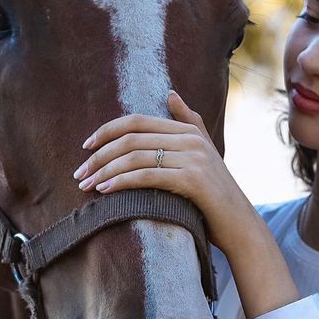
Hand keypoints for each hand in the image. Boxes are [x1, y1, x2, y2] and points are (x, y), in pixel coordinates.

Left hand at [73, 90, 253, 252]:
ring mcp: (193, 158)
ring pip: (135, 157)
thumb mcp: (204, 153)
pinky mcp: (192, 180)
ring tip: (85, 185)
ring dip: (104, 171)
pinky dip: (121, 182)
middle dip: (99, 155)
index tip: (85, 147)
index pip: (137, 121)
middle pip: (131, 138)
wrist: (240, 224)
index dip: (107, 131)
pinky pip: (146, 176)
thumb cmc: (215, 194)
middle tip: (78, 172)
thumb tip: (171, 94)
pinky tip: (104, 190)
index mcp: (188, 130)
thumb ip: (188, 122)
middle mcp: (190, 139)